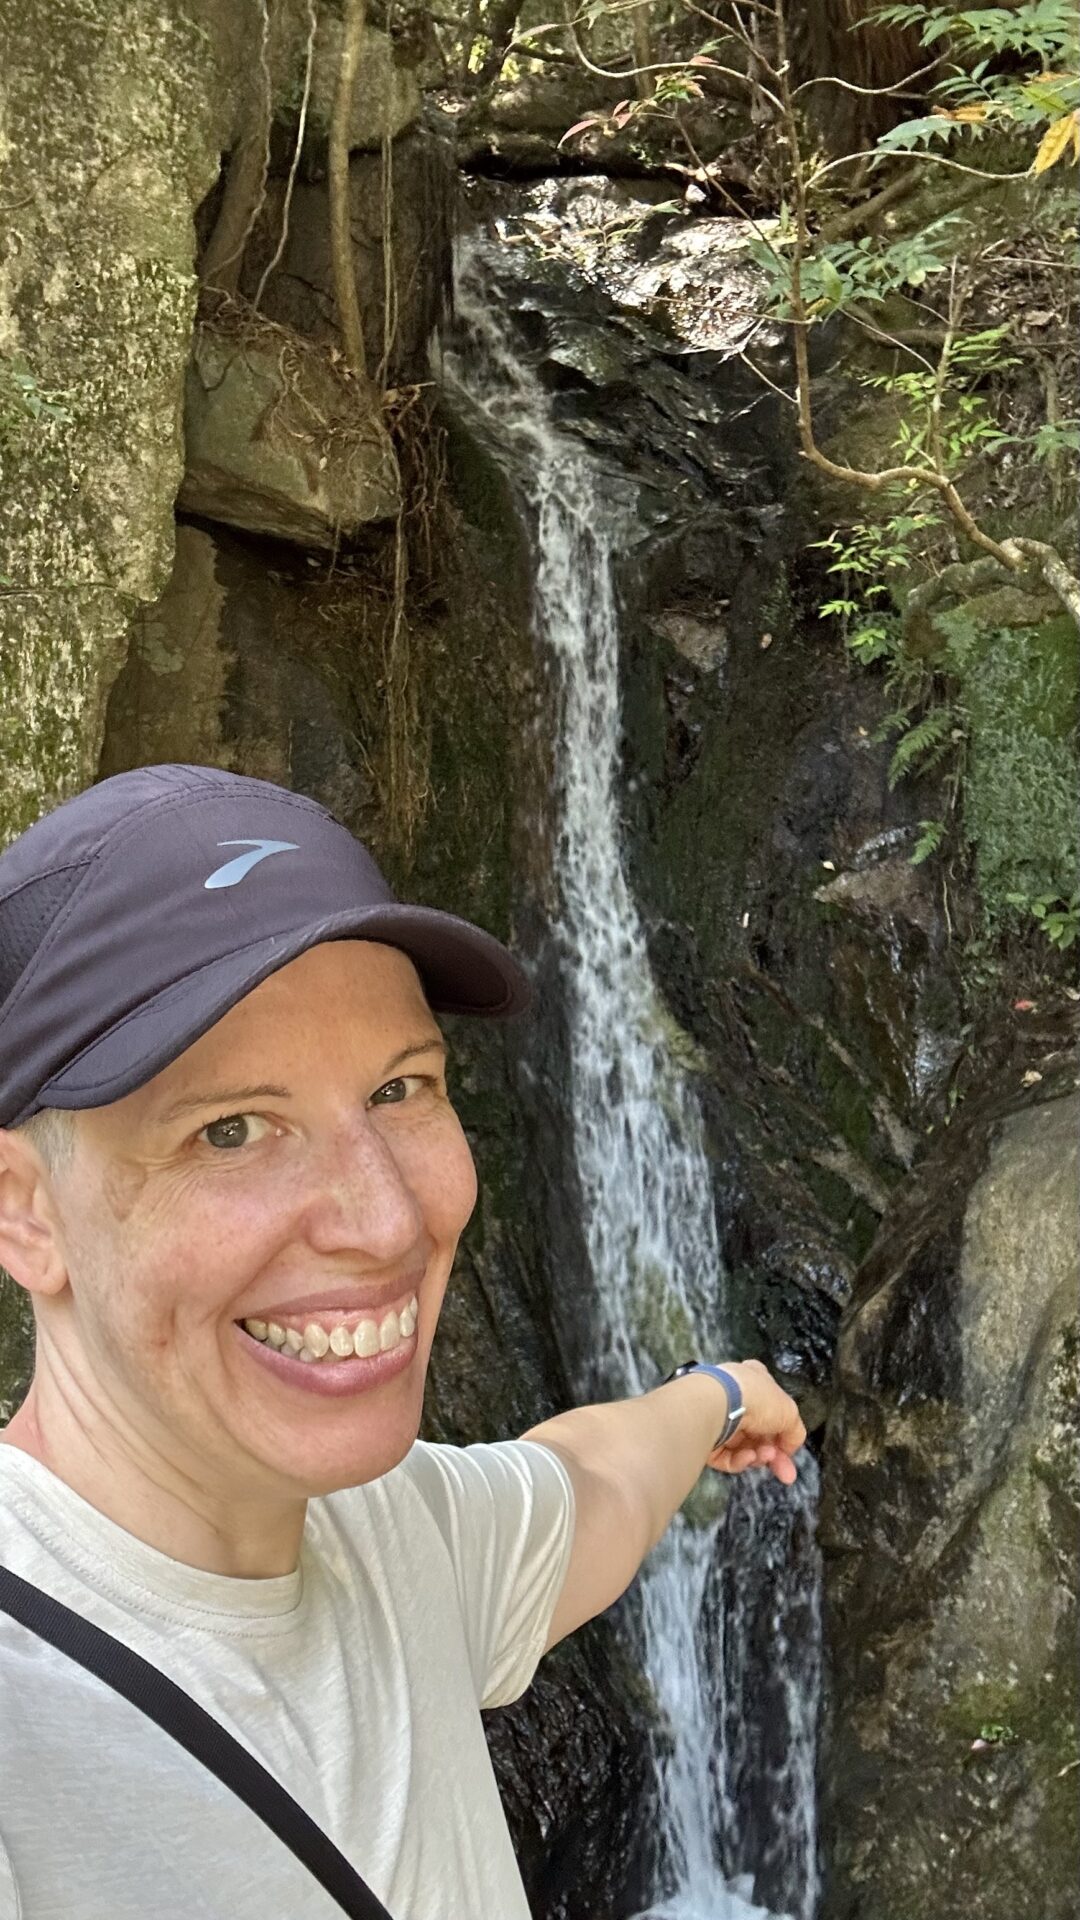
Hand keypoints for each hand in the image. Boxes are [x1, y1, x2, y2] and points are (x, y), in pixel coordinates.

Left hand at [706, 1359, 806, 1485]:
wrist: (719, 1405)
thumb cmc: (754, 1398)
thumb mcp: (789, 1412)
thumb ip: (795, 1431)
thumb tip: (790, 1447)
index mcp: (755, 1382)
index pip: (771, 1407)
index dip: (783, 1429)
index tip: (790, 1448)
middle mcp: (735, 1399)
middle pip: (759, 1433)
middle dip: (774, 1454)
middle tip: (784, 1471)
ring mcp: (719, 1419)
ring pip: (744, 1448)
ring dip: (758, 1456)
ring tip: (763, 1456)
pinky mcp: (706, 1438)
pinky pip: (727, 1456)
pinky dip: (740, 1460)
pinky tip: (748, 1456)